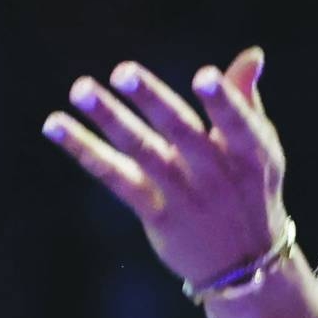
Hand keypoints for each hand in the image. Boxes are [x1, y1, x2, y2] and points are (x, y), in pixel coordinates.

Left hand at [41, 46, 287, 286]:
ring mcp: (183, 196)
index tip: (205, 75)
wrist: (245, 263)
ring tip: (81, 89)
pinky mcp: (155, 215)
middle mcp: (215, 174)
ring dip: (110, 119)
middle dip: (153, 100)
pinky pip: (115, 179)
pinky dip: (84, 151)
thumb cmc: (250, 189)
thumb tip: (252, 54)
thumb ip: (245, 101)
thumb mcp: (262, 148)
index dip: (223, 101)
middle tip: (124, 71)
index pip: (238, 124)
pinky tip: (56, 125)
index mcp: (250, 153)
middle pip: (181, 132)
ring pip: (142, 152)